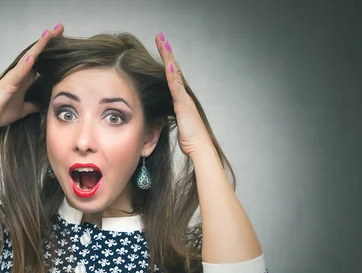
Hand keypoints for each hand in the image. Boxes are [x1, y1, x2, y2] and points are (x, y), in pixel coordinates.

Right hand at [0, 23, 64, 126]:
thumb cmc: (0, 110)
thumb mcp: (22, 109)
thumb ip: (33, 105)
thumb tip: (43, 105)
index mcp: (24, 79)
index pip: (41, 61)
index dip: (51, 51)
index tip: (62, 40)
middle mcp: (20, 74)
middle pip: (36, 54)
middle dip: (48, 41)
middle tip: (60, 27)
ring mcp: (14, 77)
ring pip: (29, 58)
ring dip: (39, 46)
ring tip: (50, 33)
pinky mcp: (8, 84)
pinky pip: (18, 73)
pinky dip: (25, 65)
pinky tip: (32, 56)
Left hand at [154, 32, 213, 156]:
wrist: (201, 147)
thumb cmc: (190, 139)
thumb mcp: (178, 124)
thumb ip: (172, 115)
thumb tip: (163, 114)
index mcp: (180, 98)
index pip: (171, 76)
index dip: (165, 62)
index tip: (160, 48)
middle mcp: (183, 95)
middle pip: (173, 69)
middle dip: (167, 52)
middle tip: (160, 37)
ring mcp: (184, 98)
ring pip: (174, 73)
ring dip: (168, 57)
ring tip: (162, 42)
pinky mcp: (183, 104)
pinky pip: (176, 86)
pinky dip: (172, 74)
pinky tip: (167, 63)